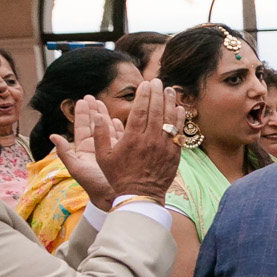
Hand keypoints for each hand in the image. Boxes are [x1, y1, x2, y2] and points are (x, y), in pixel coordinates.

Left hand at [52, 97, 119, 209]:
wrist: (115, 197)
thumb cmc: (95, 185)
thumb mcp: (77, 168)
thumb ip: (64, 153)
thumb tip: (53, 136)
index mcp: (85, 152)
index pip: (83, 129)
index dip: (82, 114)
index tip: (82, 100)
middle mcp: (97, 150)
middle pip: (94, 126)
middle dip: (93, 111)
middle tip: (92, 96)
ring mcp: (111, 151)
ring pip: (107, 130)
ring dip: (105, 116)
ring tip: (103, 103)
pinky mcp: (123, 154)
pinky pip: (120, 138)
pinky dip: (118, 128)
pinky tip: (117, 119)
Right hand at [54, 79, 181, 209]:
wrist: (140, 195)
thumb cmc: (119, 176)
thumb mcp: (103, 157)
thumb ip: (99, 135)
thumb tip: (97, 115)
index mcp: (132, 139)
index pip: (140, 111)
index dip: (143, 95)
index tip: (145, 84)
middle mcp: (150, 140)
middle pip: (156, 111)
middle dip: (157, 93)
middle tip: (157, 81)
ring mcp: (164, 147)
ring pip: (169, 120)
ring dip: (170, 102)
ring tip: (169, 89)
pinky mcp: (174, 154)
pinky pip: (178, 133)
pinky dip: (179, 120)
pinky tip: (179, 108)